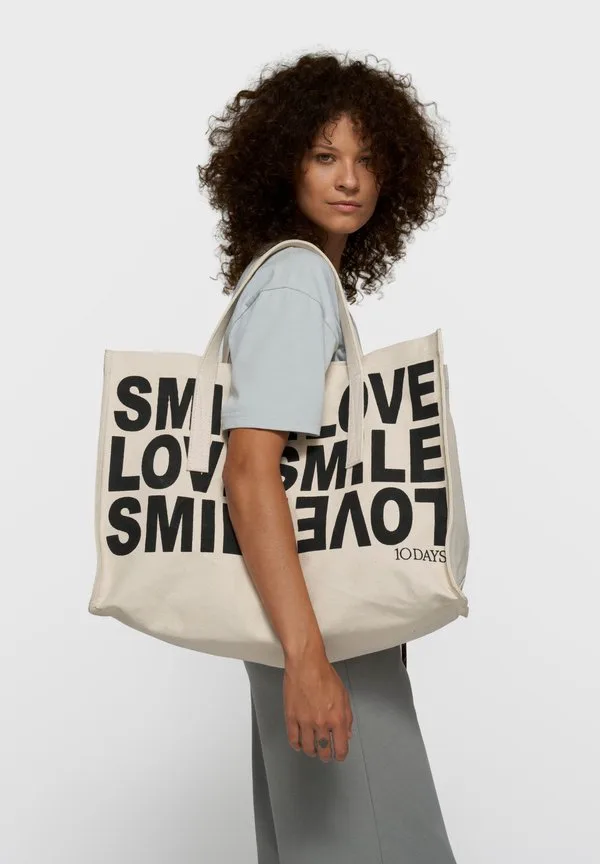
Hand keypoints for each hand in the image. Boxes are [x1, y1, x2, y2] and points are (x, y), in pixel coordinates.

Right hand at [283, 648, 352, 762]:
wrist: (306, 664)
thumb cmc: (325, 675)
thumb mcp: (343, 695)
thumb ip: (347, 717)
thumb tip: (347, 734)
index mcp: (337, 718)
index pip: (340, 747)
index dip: (340, 755)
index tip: (339, 755)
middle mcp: (322, 723)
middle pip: (323, 750)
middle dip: (325, 755)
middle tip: (325, 754)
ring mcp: (305, 721)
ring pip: (307, 748)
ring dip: (311, 751)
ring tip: (312, 749)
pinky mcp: (291, 717)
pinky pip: (293, 739)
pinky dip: (296, 745)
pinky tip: (299, 744)